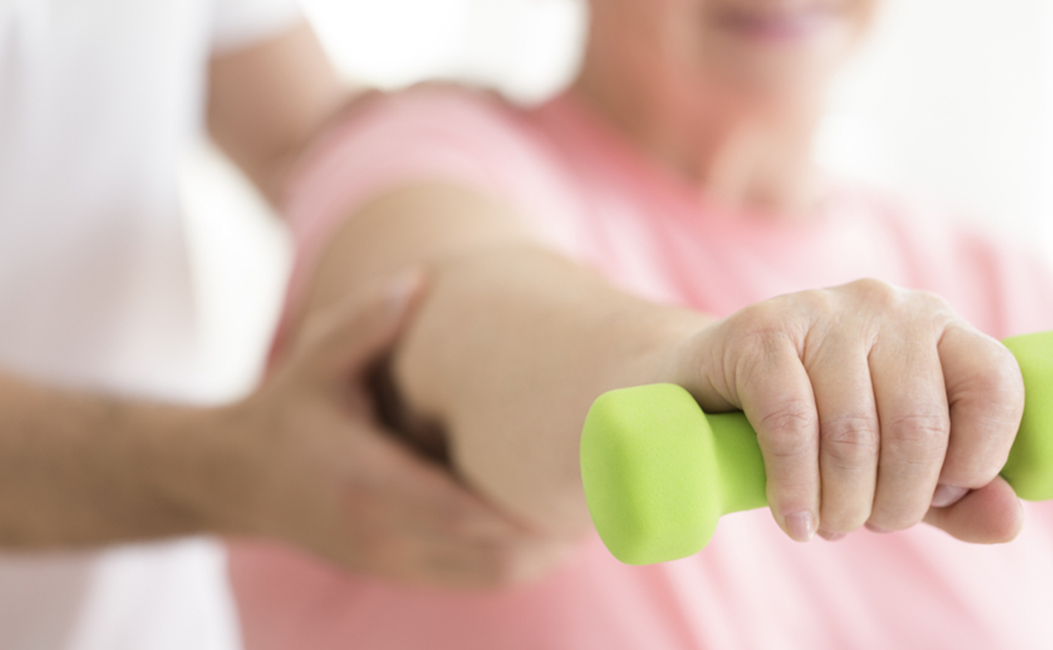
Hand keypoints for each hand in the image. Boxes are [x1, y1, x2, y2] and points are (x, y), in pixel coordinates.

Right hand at [205, 274, 572, 586]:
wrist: (237, 478)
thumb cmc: (289, 409)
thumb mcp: (317, 358)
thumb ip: (367, 323)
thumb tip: (420, 281)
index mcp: (367, 480)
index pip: (461, 512)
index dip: (526, 512)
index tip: (582, 487)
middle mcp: (380, 532)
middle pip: (489, 555)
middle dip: (552, 534)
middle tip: (611, 492)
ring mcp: (389, 560)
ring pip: (488, 577)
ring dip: (542, 553)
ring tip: (589, 509)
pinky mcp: (396, 571)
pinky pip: (472, 581)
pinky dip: (516, 562)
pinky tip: (549, 529)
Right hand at [665, 278, 1025, 542]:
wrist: (707, 386)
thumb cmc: (815, 426)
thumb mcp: (894, 465)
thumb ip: (956, 496)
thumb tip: (1011, 521)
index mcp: (937, 325)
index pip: (994, 384)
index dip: (977, 461)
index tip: (938, 497)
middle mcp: (887, 304)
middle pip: (918, 424)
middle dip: (897, 502)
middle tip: (866, 524)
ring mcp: (820, 310)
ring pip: (854, 430)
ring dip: (843, 505)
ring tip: (827, 525)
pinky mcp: (760, 330)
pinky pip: (791, 423)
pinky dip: (795, 487)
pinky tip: (794, 519)